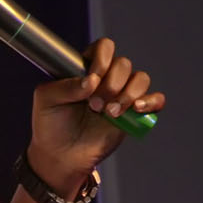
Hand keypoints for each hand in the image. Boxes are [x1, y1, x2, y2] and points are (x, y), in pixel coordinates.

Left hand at [27, 36, 165, 191]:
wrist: (61, 155)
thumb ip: (66, 86)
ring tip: (110, 113)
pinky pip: (155, 99)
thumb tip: (93, 81)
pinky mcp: (134, 114)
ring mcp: (122, 94)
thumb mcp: (46, 100)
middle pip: (123, 64)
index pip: (104, 47)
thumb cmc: (51, 124)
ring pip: (141, 79)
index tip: (93, 78)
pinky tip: (136, 109)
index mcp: (87, 68)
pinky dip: (151, 101)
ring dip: (128, 94)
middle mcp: (107, 78)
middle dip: (111, 85)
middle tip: (94, 105)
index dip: (102, 59)